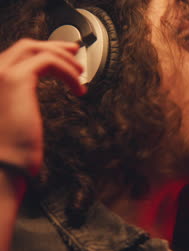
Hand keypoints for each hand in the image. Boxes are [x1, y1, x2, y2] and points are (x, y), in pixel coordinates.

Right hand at [0, 38, 85, 175]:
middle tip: (75, 54)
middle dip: (55, 47)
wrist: (3, 166)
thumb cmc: (11, 150)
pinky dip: (67, 70)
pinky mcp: (15, 79)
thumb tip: (34, 91)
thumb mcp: (16, 118)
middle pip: (27, 46)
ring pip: (38, 50)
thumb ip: (21, 99)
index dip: (43, 51)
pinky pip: (49, 61)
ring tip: (80, 74)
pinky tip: (77, 87)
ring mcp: (0, 73)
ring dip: (65, 59)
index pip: (18, 55)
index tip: (64, 55)